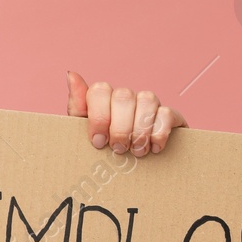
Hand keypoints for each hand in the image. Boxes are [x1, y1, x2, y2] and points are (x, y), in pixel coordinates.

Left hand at [66, 70, 188, 155]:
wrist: (136, 167)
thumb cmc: (107, 147)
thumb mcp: (86, 132)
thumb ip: (78, 106)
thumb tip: (70, 74)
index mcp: (104, 99)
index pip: (99, 90)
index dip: (99, 116)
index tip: (98, 141)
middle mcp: (126, 97)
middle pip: (123, 96)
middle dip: (120, 127)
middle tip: (118, 149)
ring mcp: (149, 103)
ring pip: (147, 100)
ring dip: (140, 130)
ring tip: (136, 152)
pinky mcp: (170, 114)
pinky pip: (167, 113)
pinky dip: (159, 133)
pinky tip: (154, 148)